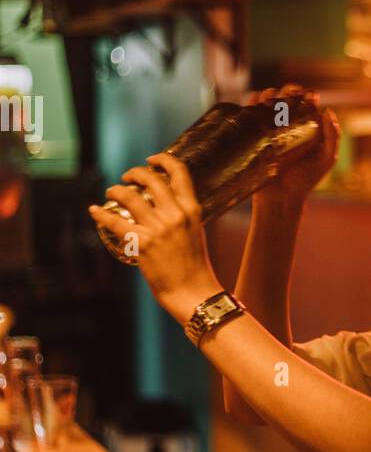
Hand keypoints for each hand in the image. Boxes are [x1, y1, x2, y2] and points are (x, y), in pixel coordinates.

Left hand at [88, 153, 219, 320]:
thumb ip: (183, 215)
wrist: (193, 291)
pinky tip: (94, 210)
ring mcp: (158, 229)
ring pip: (128, 196)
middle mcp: (175, 215)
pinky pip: (115, 221)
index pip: (179, 172)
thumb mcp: (196, 232)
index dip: (162, 160)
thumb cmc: (194, 266)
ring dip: (115, 190)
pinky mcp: (142, 244)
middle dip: (134, 173)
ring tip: (110, 192)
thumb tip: (165, 204)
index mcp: (192, 209)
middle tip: (127, 178)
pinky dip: (101, 214)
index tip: (151, 160)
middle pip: (150, 179)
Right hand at [247, 85, 339, 206]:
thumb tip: (328, 111)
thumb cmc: (305, 181)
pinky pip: (251, 113)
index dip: (307, 95)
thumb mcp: (326, 160)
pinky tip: (257, 104)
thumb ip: (332, 137)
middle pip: (287, 98)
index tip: (309, 95)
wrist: (280, 199)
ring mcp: (270, 129)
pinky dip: (252, 103)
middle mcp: (289, 125)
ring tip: (273, 100)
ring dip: (270, 95)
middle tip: (290, 93)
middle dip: (289, 90)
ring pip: (268, 102)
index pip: (307, 103)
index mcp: (307, 128)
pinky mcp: (255, 135)